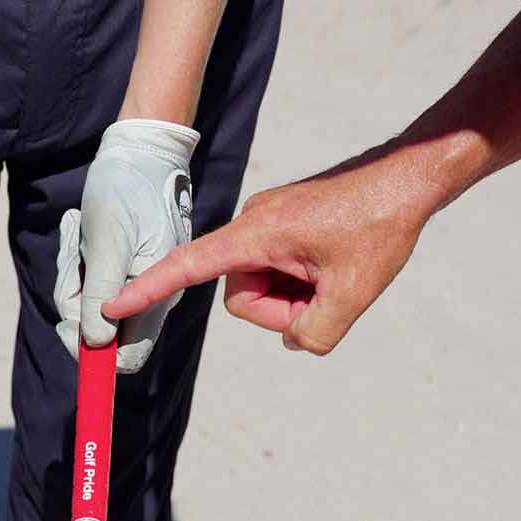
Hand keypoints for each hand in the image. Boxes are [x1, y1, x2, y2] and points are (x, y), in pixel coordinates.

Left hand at [55, 119, 199, 373]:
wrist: (139, 152)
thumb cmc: (128, 191)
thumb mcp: (109, 242)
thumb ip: (102, 294)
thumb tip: (96, 343)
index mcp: (157, 296)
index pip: (128, 356)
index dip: (94, 354)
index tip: (66, 325)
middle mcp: (150, 296)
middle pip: (100, 332)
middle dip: (75, 300)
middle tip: (75, 260)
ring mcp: (134, 282)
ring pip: (87, 305)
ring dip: (73, 273)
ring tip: (79, 233)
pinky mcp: (119, 268)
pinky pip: (87, 281)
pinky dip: (77, 261)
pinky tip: (80, 230)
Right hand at [105, 147, 434, 355]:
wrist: (407, 179)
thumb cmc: (379, 226)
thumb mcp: (353, 294)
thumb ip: (314, 334)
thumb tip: (294, 341)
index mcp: (257, 234)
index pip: (189, 266)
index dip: (149, 288)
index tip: (113, 304)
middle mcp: (253, 223)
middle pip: (241, 295)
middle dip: (280, 308)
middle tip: (327, 295)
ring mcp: (268, 223)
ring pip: (261, 285)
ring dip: (296, 295)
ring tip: (336, 276)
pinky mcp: (284, 225)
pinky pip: (277, 267)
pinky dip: (303, 280)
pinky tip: (335, 265)